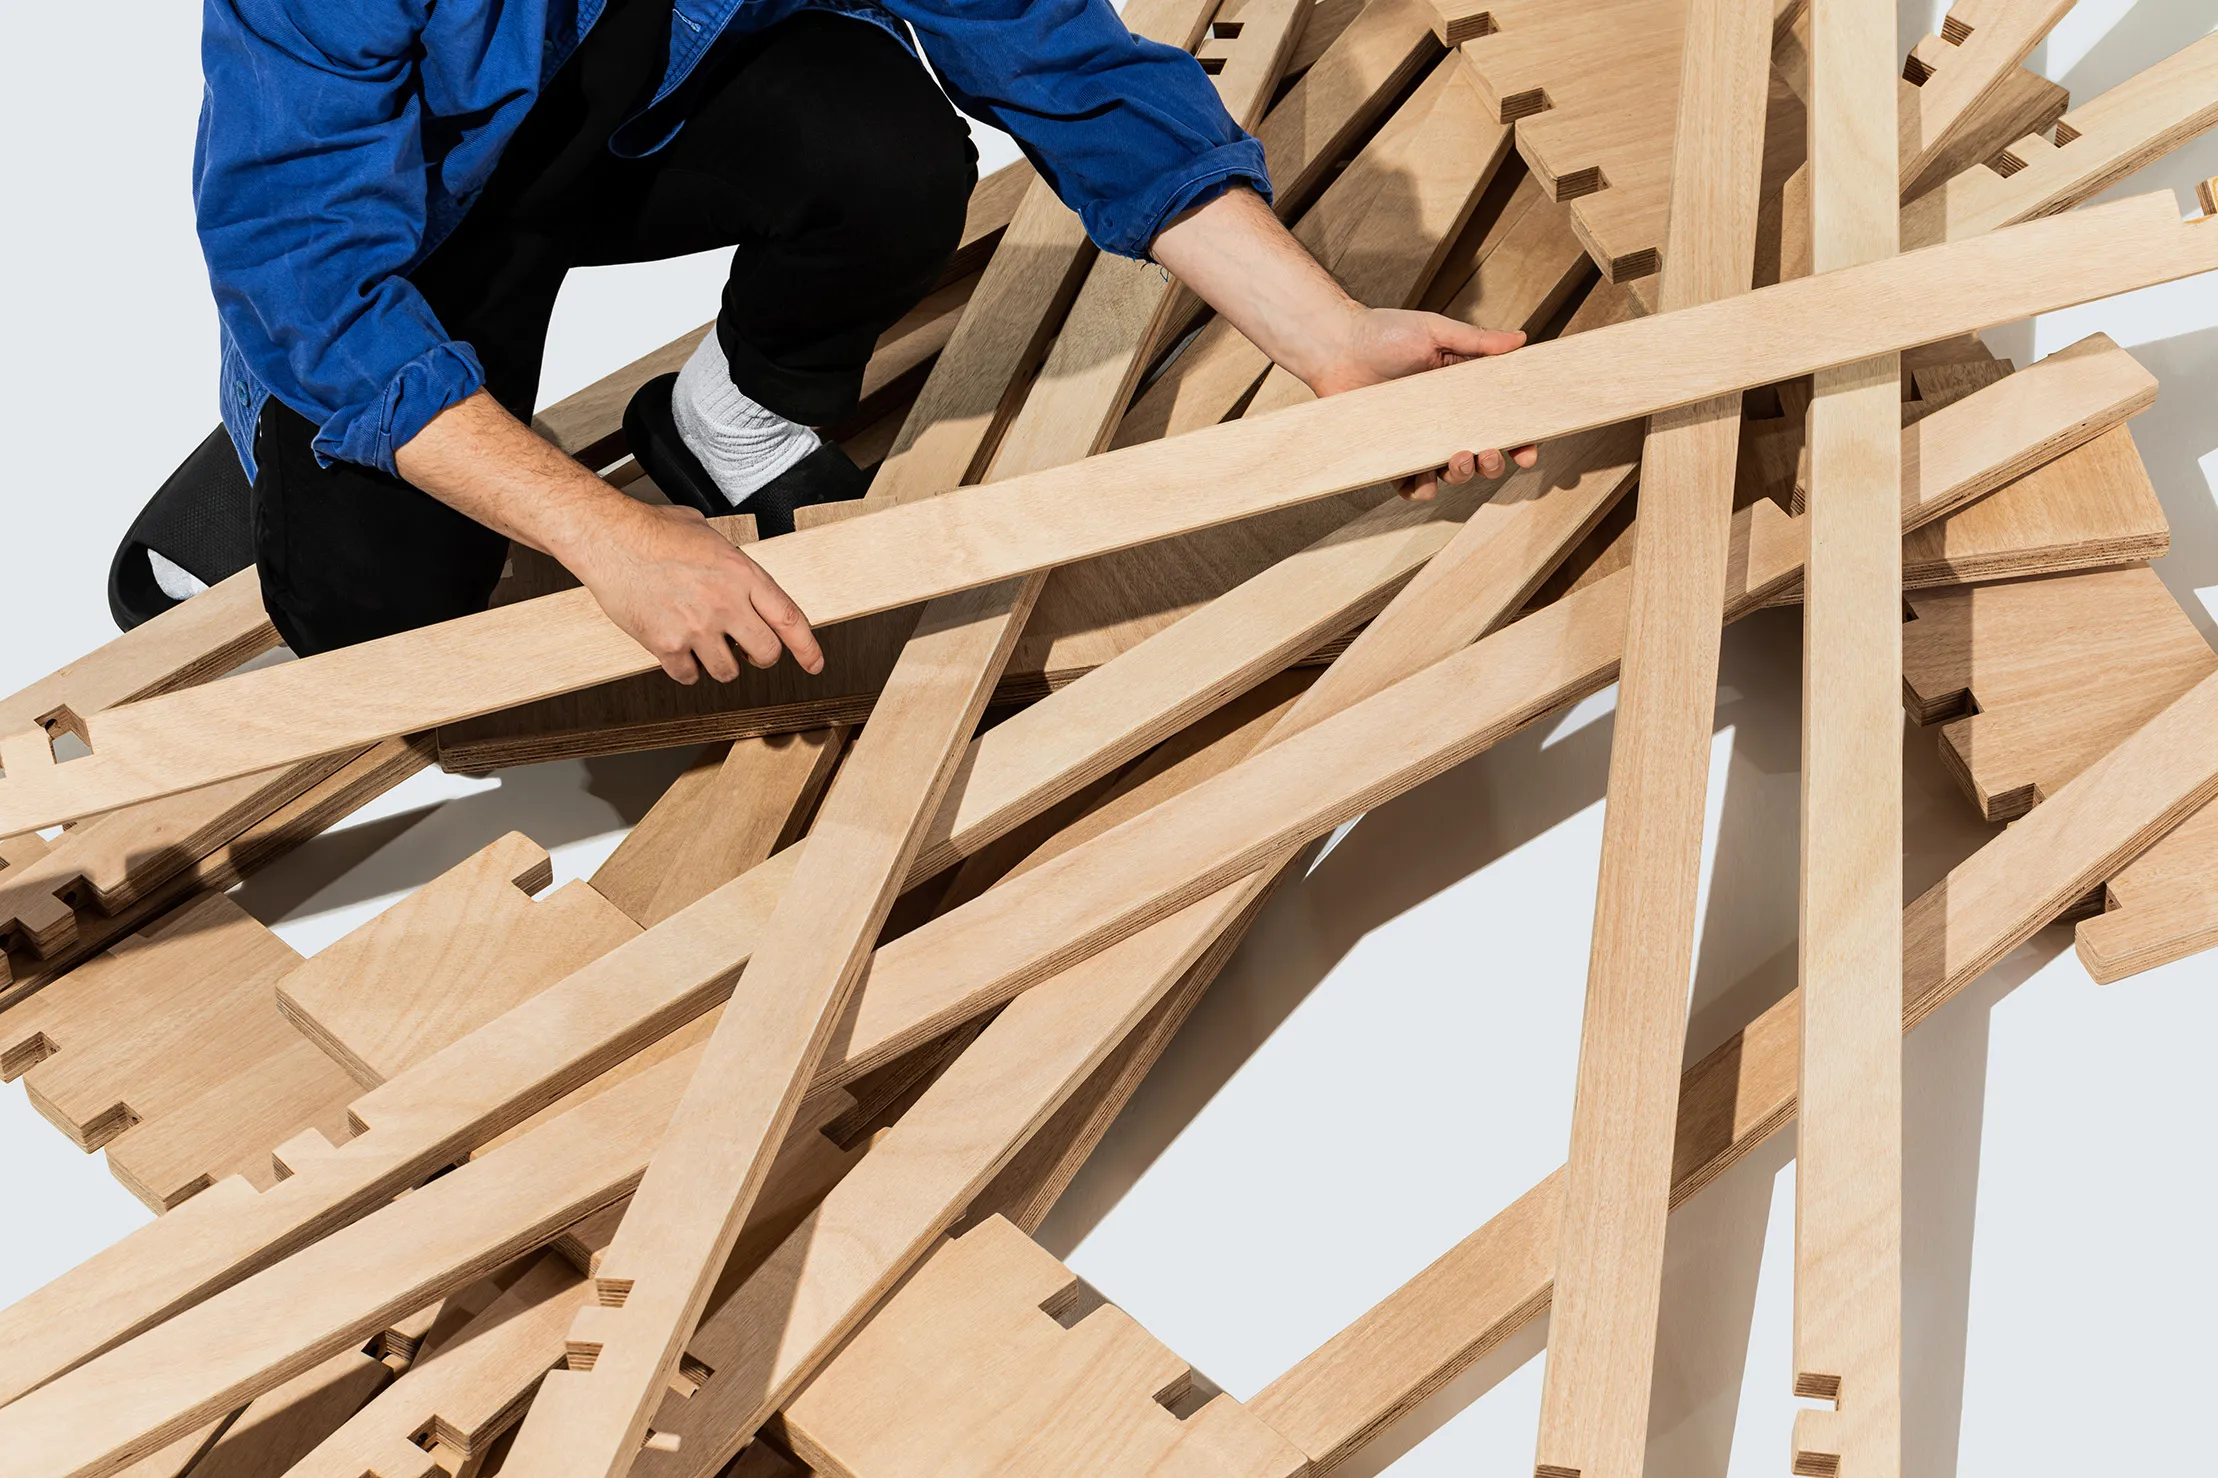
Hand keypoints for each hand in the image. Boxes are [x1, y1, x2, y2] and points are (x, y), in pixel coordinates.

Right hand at [393, 390, 823, 682]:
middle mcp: (725, 604)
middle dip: (760, 656)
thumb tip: (739, 575)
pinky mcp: (666, 645)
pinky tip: (676, 650)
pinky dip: (685, 668)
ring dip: (720, 663)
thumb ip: (731, 560)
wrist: (608, 538)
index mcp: (742, 574)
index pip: (789, 619)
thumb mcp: (706, 532)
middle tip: (747, 650)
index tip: (815, 664)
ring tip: (703, 643)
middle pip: (765, 654)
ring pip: (727, 671)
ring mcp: (696, 627)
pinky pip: (688, 675)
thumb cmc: (653, 528)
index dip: (807, 647)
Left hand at [1307, 306, 1539, 498]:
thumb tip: (1521, 340)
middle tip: (1489, 454)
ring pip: (1448, 474)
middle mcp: (1443, 421)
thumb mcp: (1436, 331)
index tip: (1528, 450)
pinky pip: (1407, 484)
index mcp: (1462, 394)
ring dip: (1461, 477)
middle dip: (1492, 463)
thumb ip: (1477, 341)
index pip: (1498, 422)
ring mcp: (1416, 439)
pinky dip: (1419, 489)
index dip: (1517, 440)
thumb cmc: (1384, 332)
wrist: (1336, 345)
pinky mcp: (1389, 453)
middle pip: (1480, 455)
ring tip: (1457, 460)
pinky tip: (1425, 479)